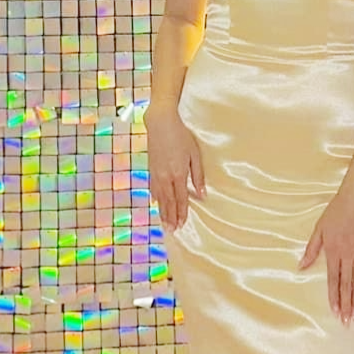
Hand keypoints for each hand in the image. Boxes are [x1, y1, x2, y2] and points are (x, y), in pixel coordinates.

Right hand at [145, 104, 204, 230]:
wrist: (161, 123)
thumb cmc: (181, 136)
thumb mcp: (195, 154)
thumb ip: (198, 176)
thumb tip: (202, 194)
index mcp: (179, 173)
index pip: (181, 198)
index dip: (183, 212)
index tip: (183, 224)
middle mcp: (166, 176)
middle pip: (169, 201)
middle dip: (171, 216)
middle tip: (173, 230)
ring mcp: (156, 173)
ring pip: (160, 197)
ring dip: (163, 211)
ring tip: (165, 223)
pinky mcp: (151, 168)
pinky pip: (153, 187)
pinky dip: (155, 197)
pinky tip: (156, 203)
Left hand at [299, 180, 353, 324]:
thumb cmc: (335, 213)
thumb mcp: (319, 230)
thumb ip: (311, 250)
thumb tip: (301, 266)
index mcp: (334, 252)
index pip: (334, 280)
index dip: (334, 297)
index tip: (335, 311)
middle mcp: (348, 256)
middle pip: (347, 284)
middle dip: (347, 304)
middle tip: (348, 321)